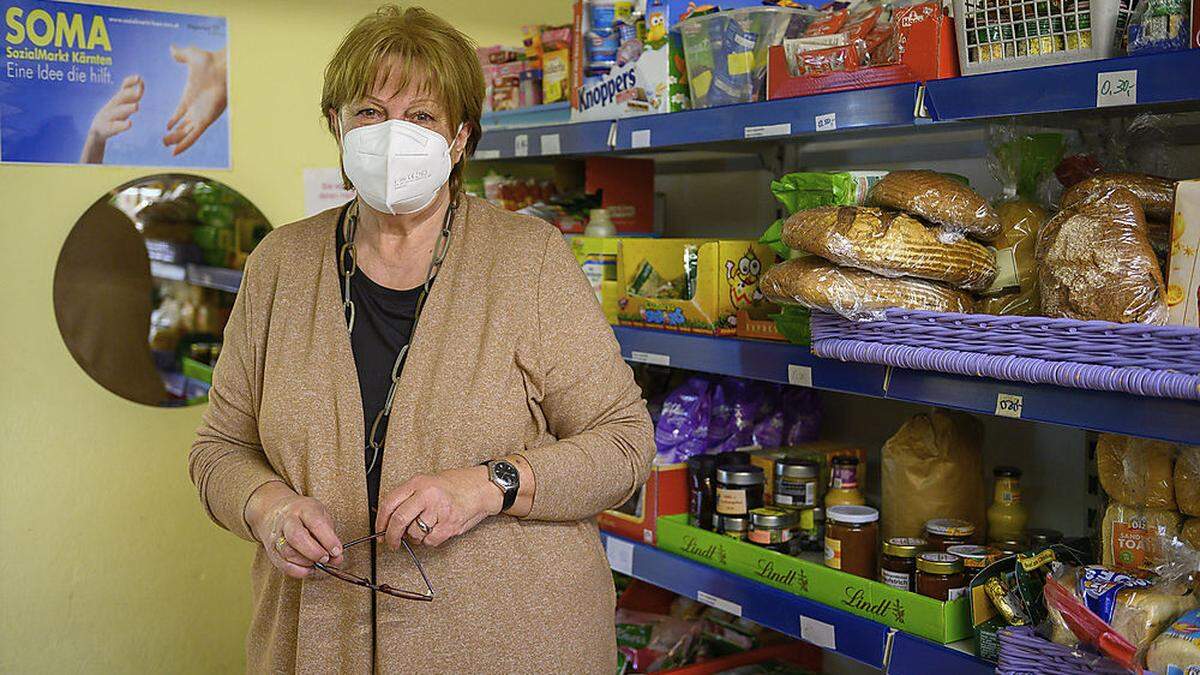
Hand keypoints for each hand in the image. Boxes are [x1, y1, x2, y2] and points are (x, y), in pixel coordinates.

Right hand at [79, 75, 142, 162]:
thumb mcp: (121, 105)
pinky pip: (114, 127)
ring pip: (118, 112)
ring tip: (137, 106)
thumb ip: (131, 97)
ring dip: (127, 108)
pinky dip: (122, 125)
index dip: (130, 83)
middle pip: (120, 98)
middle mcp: (112, 106)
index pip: (123, 89)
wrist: (97, 130)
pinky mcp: (107, 128)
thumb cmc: (113, 116)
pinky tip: (129, 123)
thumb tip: (140, 85)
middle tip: (139, 92)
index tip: (138, 78)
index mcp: (116, 100)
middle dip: (128, 94)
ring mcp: (108, 117)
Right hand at [162, 45, 227, 155]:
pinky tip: (176, 152)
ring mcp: (200, 115)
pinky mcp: (205, 120)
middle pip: (183, 125)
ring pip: (186, 132)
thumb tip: (172, 48)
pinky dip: (185, 144)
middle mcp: (196, 108)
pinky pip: (193, 135)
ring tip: (165, 145)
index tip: (167, 126)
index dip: (174, 119)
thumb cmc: (210, 62)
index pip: (181, 112)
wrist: (222, 67)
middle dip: (174, 134)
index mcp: (191, 96)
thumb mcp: (191, 56)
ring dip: (176, 140)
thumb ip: (181, 54)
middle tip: (164, 141)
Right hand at [246, 482, 343, 578]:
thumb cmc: (303, 514)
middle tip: (326, 558)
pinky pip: (283, 564)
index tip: (337, 551)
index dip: (328, 540)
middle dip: (314, 552)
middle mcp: (287, 521)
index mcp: (303, 509)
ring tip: (318, 562)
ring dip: (306, 562)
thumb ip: (330, 536)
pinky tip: (308, 568)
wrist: (274, 510)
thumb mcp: (321, 515)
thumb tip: (337, 558)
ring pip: (288, 553)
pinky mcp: (272, 551)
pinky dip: (298, 571)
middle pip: (296, 537)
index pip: (316, 523)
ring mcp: (276, 536)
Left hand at [376, 466, 502, 549]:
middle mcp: (427, 495)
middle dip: (391, 536)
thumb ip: (409, 497)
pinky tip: (437, 530)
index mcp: (419, 482)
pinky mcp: (450, 524)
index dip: (380, 521)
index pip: (390, 503)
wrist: (482, 487)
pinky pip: (430, 541)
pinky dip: (430, 540)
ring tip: (425, 528)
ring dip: (416, 537)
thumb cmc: (456, 485)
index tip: (379, 531)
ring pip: (415, 534)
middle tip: (391, 543)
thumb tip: (389, 519)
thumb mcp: (428, 482)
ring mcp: (440, 510)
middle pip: (399, 520)